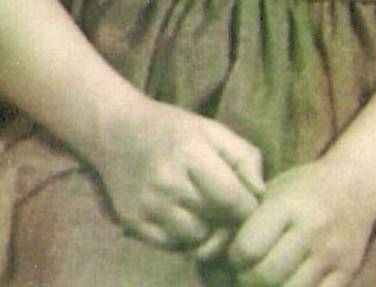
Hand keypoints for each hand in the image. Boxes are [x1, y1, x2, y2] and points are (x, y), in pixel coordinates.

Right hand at [83, 92, 262, 252]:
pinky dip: (181, 236)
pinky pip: (170, 245)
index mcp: (191, 153)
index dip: (247, 207)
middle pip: (215, 220)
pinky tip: (180, 215)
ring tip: (201, 210)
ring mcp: (148, 204)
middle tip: (226, 208)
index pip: (232, 198)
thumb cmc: (173, 129)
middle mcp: (167, 181)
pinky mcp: (132, 222)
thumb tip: (260, 193)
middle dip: (228, 219)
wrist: (116, 131)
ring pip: (194, 237)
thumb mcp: (212, 129)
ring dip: (205, 229)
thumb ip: (244, 156)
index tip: (248, 204)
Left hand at [229, 157, 375, 286]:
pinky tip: (289, 283)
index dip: (234, 256)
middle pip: (264, 276)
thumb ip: (241, 221)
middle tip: (249, 271)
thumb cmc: (304, 189)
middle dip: (247, 279)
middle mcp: (313, 228)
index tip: (238, 252)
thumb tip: (205, 255)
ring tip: (269, 278)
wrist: (357, 184)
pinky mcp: (347, 272)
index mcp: (290, 204)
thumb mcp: (271, 192)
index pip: (247, 248)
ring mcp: (332, 254)